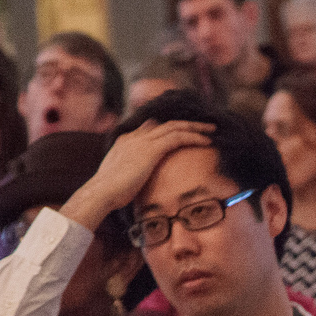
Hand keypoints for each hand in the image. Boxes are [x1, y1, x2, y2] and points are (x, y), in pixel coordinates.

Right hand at [61, 119, 215, 230]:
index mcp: (126, 141)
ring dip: (195, 127)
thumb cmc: (110, 192)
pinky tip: (208, 142)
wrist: (102, 192)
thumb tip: (139, 180)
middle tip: (204, 125)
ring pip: (175, 126)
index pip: (150, 127)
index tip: (183, 131)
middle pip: (165, 123)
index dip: (168, 127)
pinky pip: (178, 137)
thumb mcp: (122, 177)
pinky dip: (194, 137)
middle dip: (186, 123)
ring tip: (213, 130)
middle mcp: (134, 136)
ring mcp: (142, 141)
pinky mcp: (151, 149)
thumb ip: (132, 172)